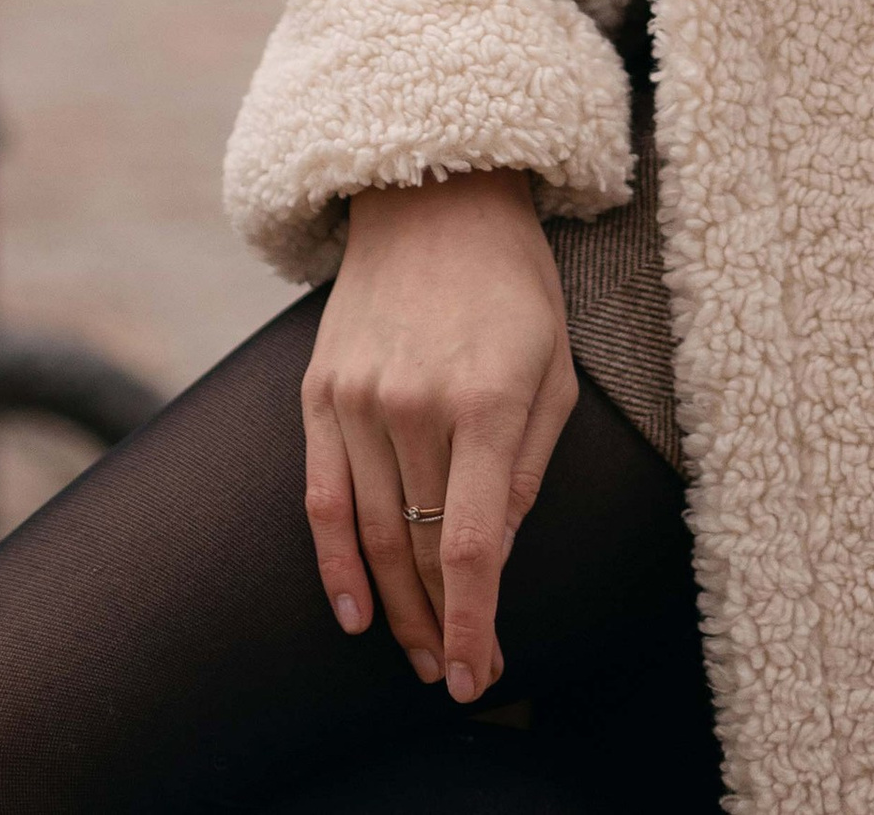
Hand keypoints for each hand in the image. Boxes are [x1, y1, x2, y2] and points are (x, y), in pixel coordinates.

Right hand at [301, 169, 576, 704]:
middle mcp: (414, 403)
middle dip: (440, 627)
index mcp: (486, 399)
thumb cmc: (513, 285)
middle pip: (417, 551)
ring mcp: (358, 398)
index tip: (478, 677)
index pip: (469, 545)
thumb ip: (528, 467)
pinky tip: (353, 612)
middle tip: (458, 676)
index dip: (472, 623)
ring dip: (394, 610)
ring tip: (416, 655)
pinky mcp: (319, 392)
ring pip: (370, 536)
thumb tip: (496, 555)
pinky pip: (319, 499)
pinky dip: (333, 564)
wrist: (435, 197)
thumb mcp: (554, 367)